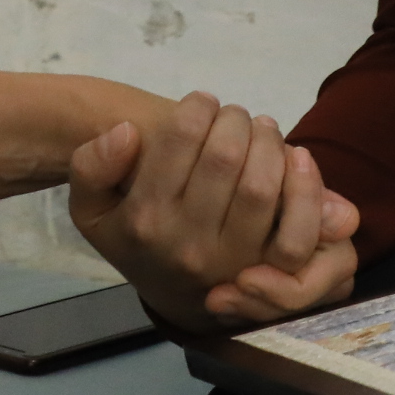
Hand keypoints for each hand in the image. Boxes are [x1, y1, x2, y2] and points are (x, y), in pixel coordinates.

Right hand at [65, 90, 360, 333]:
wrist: (170, 294)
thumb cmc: (135, 236)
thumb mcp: (90, 207)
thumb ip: (90, 166)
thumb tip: (126, 132)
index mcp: (144, 218)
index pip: (180, 139)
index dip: (198, 107)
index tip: (203, 101)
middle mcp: (187, 242)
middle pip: (225, 156)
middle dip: (236, 119)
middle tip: (235, 115)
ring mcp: (231, 261)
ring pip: (261, 185)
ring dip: (268, 141)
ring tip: (261, 128)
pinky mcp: (268, 271)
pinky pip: (295, 230)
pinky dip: (304, 185)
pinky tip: (294, 158)